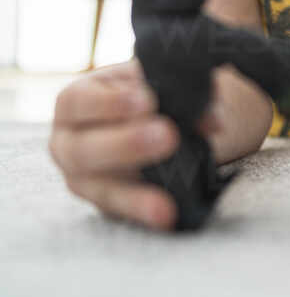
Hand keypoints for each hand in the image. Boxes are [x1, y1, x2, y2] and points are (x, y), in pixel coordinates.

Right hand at [48, 56, 223, 230]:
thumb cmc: (147, 90)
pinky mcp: (107, 205)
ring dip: (136, 195)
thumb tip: (212, 120)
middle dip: (127, 144)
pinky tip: (168, 216)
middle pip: (85, 150)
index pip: (79, 102)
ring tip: (165, 203)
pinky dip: (146, 213)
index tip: (148, 100)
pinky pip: (124, 213)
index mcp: (75, 102)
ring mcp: (86, 180)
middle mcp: (69, 144)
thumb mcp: (156, 80)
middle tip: (168, 135)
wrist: (156, 116)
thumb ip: (181, 89)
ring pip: (103, 191)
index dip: (109, 103)